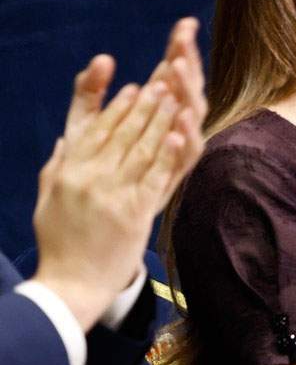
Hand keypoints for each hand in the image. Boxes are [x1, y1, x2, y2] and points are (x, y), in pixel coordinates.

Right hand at [31, 19, 208, 331]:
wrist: (71, 284)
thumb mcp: (48, 198)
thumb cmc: (59, 240)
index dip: (117, 106)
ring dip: (160, 120)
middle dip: (145, 104)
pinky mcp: (134, 214)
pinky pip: (154, 178)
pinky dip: (167, 155)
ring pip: (141, 149)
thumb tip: (66, 140)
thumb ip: (58, 166)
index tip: (135, 86)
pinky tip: (179, 134)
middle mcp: (89, 178)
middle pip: (122, 133)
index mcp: (67, 171)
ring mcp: (113, 195)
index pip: (96, 129)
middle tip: (164, 80)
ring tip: (176, 97)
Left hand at [63, 18, 207, 198]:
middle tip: (182, 43)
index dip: (180, 48)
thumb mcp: (83, 127)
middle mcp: (173, 129)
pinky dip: (186, 138)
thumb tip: (104, 59)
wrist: (96, 238)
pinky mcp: (173, 178)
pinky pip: (185, 156)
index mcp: (157, 111)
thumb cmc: (93, 177)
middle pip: (188, 89)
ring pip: (193, 118)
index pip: (173, 71)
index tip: (185, 23)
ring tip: (179, 71)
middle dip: (188, 63)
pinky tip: (180, 122)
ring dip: (189, 94)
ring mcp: (176, 152)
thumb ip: (90, 91)